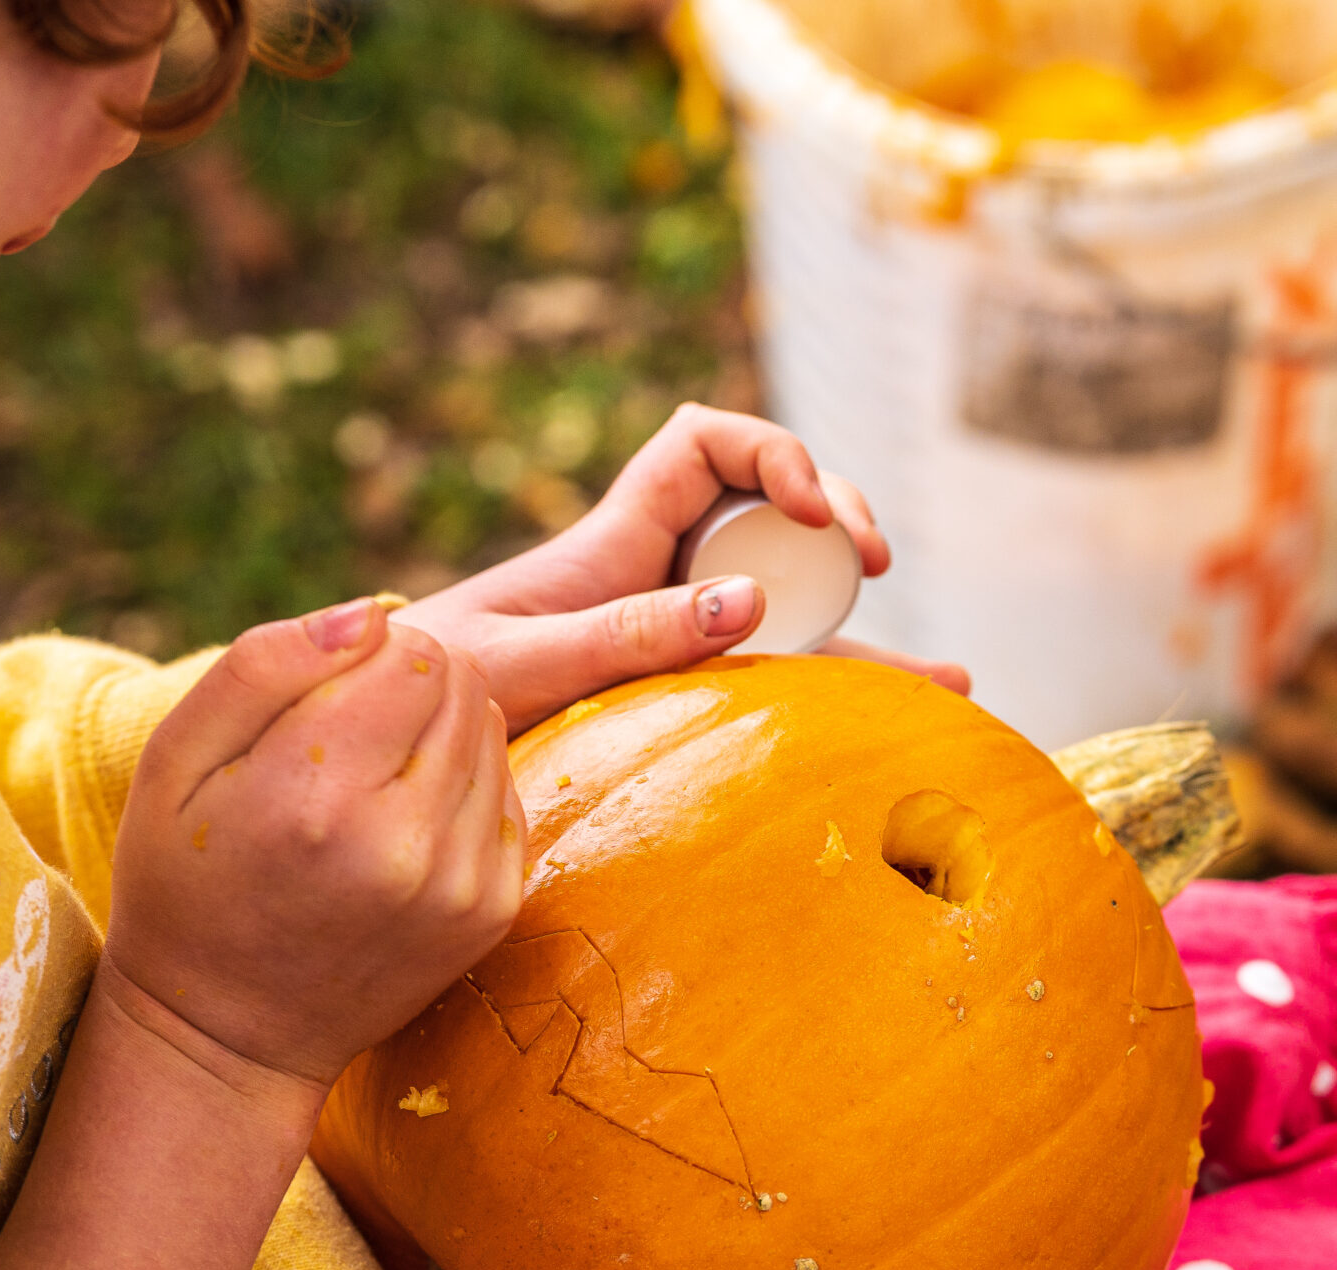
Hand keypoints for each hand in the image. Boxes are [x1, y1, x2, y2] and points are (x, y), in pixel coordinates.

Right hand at [103, 599, 524, 1092]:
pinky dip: (462, 791)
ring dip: (440, 734)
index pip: (414, 653)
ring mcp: (460, 885)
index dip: (372, 652)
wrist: (227, 1036)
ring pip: (492, 734)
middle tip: (347, 733)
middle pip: (465, 685)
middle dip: (411, 685)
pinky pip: (507, 796)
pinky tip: (399, 826)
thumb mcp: (173, 759)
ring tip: (370, 780)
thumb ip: (264, 665)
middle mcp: (401, 843)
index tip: (325, 691)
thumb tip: (373, 615)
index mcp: (313, 795)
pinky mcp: (493, 913)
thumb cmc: (186, 884)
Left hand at [398, 404, 970, 727]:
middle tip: (876, 567)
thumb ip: (628, 633)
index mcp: (615, 538)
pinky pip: (773, 687)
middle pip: (772, 521)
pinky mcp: (684, 700)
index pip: (704, 445)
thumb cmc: (432, 696)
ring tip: (951, 679)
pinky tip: (912, 727)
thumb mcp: (526, 662)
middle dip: (838, 527)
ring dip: (866, 637)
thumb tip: (748, 606)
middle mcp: (657, 579)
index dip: (766, 450)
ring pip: (789, 614)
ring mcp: (677, 640)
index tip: (800, 508)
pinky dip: (839, 702)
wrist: (385, 758)